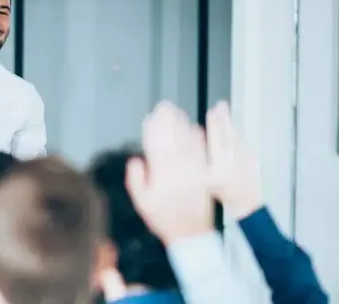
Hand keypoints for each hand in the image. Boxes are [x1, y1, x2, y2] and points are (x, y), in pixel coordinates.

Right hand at [126, 101, 213, 244]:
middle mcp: (177, 174)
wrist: (190, 235)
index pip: (155, 148)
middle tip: (165, 106)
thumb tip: (136, 160)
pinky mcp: (204, 176)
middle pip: (171, 141)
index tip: (149, 117)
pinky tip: (196, 129)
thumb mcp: (142, 203)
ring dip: (182, 127)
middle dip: (167, 122)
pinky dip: (198, 141)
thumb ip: (136, 181)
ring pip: (187, 145)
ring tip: (178, 112)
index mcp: (160, 178)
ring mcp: (192, 174)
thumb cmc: (164, 220)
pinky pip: (202, 154)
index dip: (152, 130)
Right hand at [206, 101, 262, 218]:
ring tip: (225, 114)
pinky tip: (234, 133)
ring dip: (231, 125)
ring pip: (236, 136)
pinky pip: (243, 144)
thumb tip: (191, 150)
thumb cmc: (225, 195)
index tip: (211, 112)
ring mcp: (245, 157)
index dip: (214, 123)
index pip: (217, 137)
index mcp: (221, 161)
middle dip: (223, 119)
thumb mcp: (206, 182)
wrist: (247, 204)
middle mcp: (234, 156)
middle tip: (221, 105)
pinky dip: (237, 136)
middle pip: (227, 133)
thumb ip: (199, 165)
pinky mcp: (252, 159)